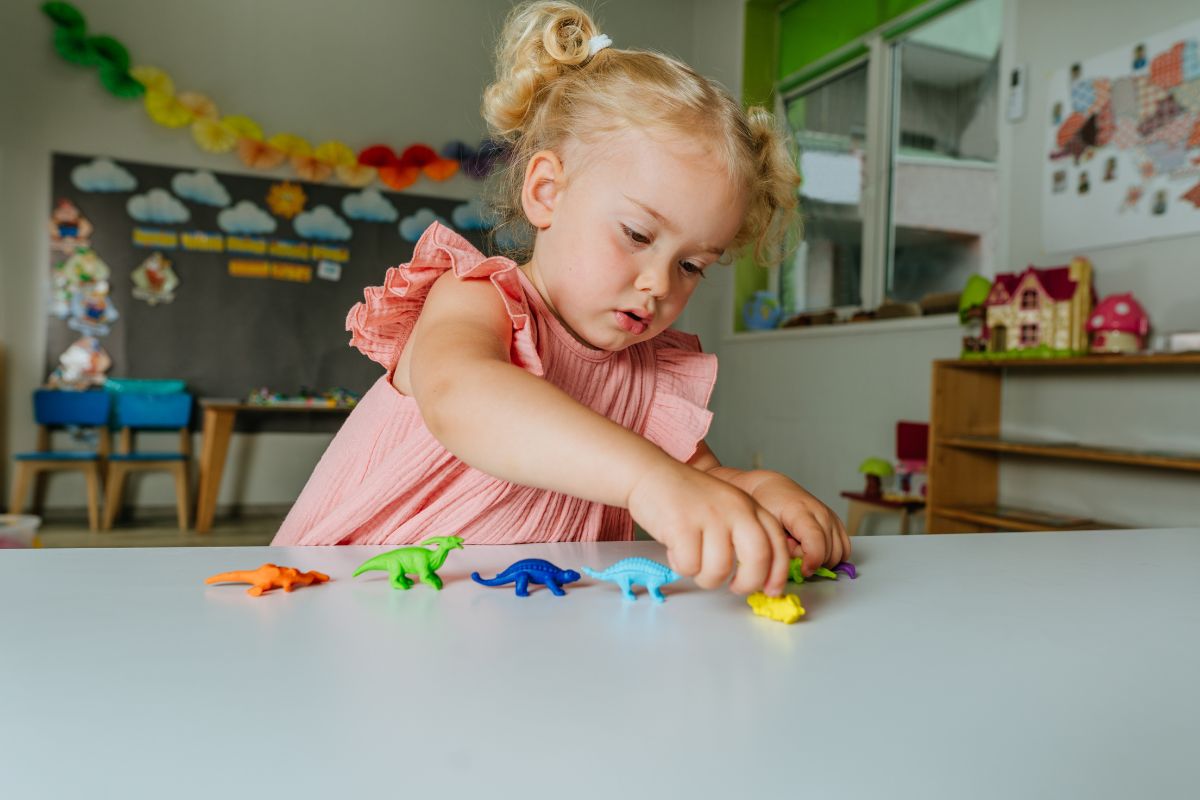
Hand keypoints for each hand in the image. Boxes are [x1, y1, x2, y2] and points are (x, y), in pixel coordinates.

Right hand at [626, 461, 789, 595]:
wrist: (650, 473)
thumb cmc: (686, 497)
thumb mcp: (726, 507)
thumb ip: (744, 533)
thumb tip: (758, 576)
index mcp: (749, 506)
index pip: (776, 544)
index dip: (777, 574)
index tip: (770, 591)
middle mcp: (735, 509)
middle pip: (758, 558)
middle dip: (747, 583)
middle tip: (733, 587)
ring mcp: (709, 516)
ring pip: (719, 570)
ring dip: (705, 577)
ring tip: (694, 561)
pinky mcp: (682, 525)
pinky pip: (689, 566)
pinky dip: (681, 566)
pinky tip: (675, 549)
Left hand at [740, 471, 849, 575]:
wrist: (774, 489)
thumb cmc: (768, 506)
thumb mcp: (767, 527)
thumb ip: (782, 547)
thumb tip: (797, 566)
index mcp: (801, 511)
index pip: (816, 541)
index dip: (812, 561)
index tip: (803, 571)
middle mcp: (821, 513)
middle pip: (829, 551)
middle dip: (812, 560)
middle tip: (793, 551)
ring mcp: (831, 517)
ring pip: (839, 553)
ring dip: (822, 560)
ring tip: (802, 549)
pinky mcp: (836, 522)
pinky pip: (844, 549)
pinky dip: (832, 556)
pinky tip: (815, 551)